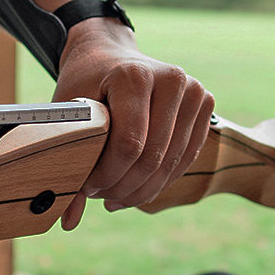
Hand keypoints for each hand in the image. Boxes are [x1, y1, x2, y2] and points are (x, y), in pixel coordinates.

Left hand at [52, 20, 212, 230]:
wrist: (109, 53)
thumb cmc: (85, 83)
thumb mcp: (70, 115)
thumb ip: (70, 163)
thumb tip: (68, 221)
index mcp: (135, 75)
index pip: (129, 145)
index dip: (107, 175)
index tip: (85, 186)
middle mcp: (172, 79)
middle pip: (153, 157)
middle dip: (124, 186)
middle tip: (99, 196)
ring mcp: (194, 90)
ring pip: (172, 162)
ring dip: (142, 189)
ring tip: (115, 195)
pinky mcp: (205, 102)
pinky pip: (186, 157)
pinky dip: (161, 179)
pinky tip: (136, 187)